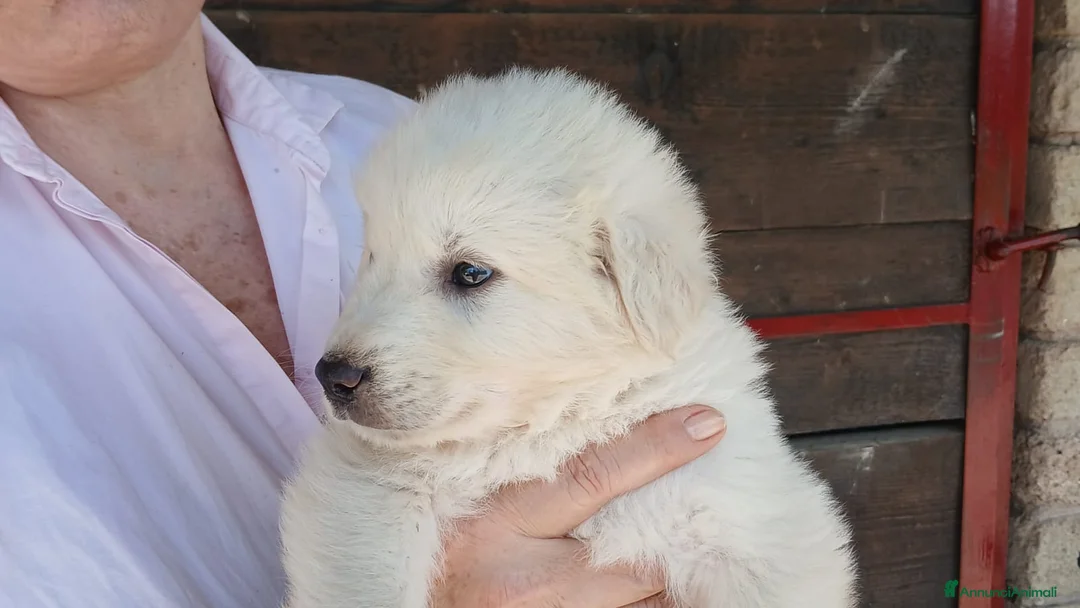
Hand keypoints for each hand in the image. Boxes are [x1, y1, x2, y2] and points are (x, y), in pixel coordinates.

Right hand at [430, 405, 727, 607]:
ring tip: (715, 539)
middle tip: (734, 494)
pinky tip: (677, 583)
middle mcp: (526, 579)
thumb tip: (606, 434)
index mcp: (500, 522)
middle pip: (629, 551)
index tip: (708, 423)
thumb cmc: (442, 534)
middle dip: (683, 527)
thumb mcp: (477, 494)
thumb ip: (535, 468)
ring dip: (674, 571)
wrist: (410, 604)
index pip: (593, 477)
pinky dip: (652, 600)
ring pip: (637, 596)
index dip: (655, 449)